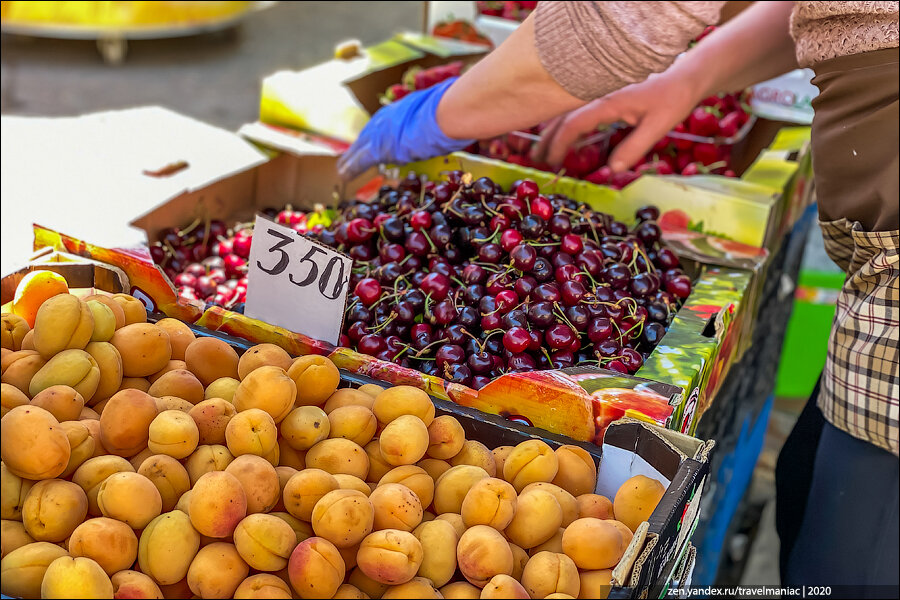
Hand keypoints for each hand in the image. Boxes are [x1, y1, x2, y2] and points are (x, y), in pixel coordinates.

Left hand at [337, 77, 473, 179]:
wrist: (449, 113)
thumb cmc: (454, 110)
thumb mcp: (445, 113)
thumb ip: (441, 118)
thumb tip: (457, 118)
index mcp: (402, 110)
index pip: (385, 127)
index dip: (377, 139)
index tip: (371, 147)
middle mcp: (388, 118)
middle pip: (368, 137)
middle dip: (359, 149)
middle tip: (348, 160)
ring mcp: (382, 131)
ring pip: (360, 148)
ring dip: (351, 160)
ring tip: (342, 171)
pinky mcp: (380, 147)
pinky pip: (361, 159)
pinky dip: (352, 167)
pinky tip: (343, 175)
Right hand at [534, 72, 699, 171]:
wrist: (685, 74)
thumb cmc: (674, 98)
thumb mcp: (658, 126)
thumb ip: (634, 148)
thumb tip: (612, 170)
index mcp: (608, 100)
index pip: (573, 123)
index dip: (559, 144)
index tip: (552, 162)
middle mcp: (598, 93)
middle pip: (563, 115)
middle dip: (547, 138)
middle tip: (536, 160)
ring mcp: (599, 91)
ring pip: (567, 110)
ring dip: (553, 130)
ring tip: (543, 151)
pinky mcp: (603, 93)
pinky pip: (577, 107)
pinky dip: (565, 122)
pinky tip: (563, 136)